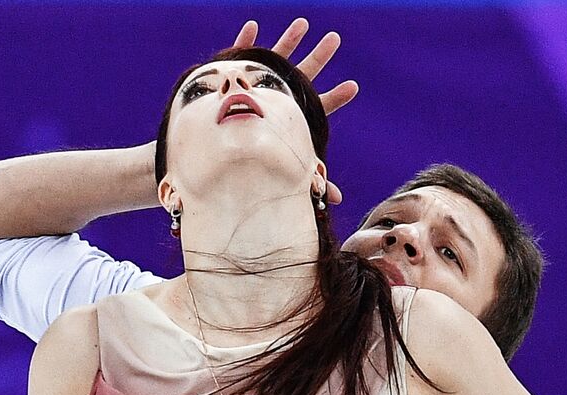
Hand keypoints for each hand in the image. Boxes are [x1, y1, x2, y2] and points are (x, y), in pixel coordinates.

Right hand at [232, 17, 357, 204]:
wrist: (213, 155)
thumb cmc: (251, 164)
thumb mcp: (282, 168)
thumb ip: (310, 177)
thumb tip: (337, 200)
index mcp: (293, 117)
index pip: (319, 106)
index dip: (336, 97)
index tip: (354, 86)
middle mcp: (280, 98)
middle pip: (304, 75)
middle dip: (319, 56)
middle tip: (335, 39)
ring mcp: (259, 87)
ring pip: (276, 60)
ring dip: (288, 41)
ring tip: (303, 23)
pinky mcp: (235, 81)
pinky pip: (239, 58)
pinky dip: (245, 43)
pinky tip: (253, 27)